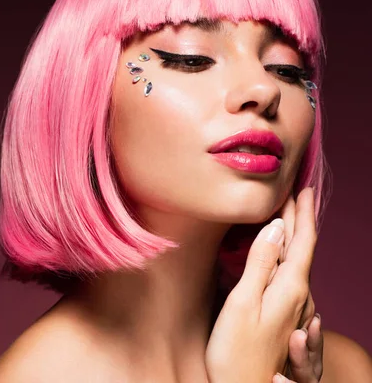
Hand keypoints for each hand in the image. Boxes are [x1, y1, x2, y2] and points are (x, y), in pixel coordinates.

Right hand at [205, 187, 316, 381]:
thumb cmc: (236, 351)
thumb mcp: (244, 303)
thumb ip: (260, 264)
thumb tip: (275, 228)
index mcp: (291, 288)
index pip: (302, 241)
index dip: (302, 212)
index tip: (302, 187)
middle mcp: (298, 296)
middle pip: (303, 249)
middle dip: (300, 219)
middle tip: (295, 193)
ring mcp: (291, 308)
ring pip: (297, 262)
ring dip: (294, 235)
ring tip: (289, 215)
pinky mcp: (280, 315)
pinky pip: (289, 275)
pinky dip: (286, 255)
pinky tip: (279, 255)